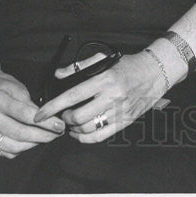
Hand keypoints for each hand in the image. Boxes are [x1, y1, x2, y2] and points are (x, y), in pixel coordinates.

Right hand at [0, 70, 65, 158]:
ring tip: (47, 137)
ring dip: (34, 144)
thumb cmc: (3, 88)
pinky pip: (7, 152)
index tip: (59, 124)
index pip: (25, 115)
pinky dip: (23, 149)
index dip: (45, 122)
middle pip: (20, 133)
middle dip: (43, 135)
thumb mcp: (18, 88)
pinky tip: (32, 141)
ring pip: (14, 146)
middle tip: (57, 133)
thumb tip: (49, 120)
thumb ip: (31, 104)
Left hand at [33, 50, 169, 143]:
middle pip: (78, 117)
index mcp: (105, 79)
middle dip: (64, 118)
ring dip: (74, 128)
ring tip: (72, 122)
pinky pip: (100, 137)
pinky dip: (85, 138)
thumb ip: (79, 66)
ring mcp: (120, 111)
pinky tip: (80, 132)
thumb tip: (58, 75)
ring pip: (87, 129)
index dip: (53, 107)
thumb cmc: (127, 65)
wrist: (155, 72)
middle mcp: (112, 96)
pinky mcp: (125, 121)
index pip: (72, 96)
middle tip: (63, 115)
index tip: (40, 114)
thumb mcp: (103, 58)